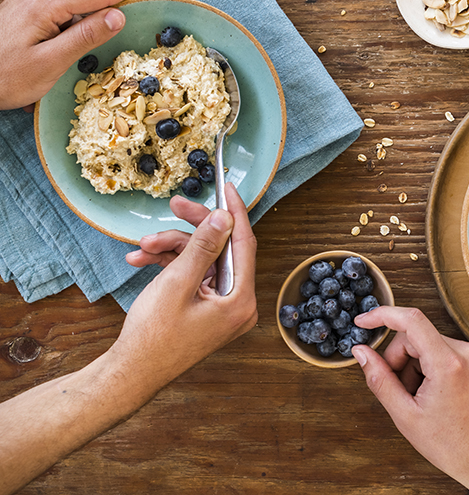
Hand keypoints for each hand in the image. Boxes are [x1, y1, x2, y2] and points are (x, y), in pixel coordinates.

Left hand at [0, 0, 147, 109]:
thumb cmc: (4, 77)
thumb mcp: (51, 62)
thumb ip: (85, 36)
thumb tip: (118, 15)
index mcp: (44, 3)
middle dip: (109, 13)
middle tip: (134, 28)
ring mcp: (28, 0)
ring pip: (73, 8)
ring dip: (88, 26)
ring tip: (95, 51)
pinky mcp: (24, 10)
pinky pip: (59, 14)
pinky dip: (72, 29)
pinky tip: (72, 48)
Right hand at [114, 183, 257, 387]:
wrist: (129, 375)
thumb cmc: (153, 337)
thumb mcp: (178, 282)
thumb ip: (203, 246)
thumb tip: (224, 218)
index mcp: (241, 299)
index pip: (244, 243)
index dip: (234, 212)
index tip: (227, 187)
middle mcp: (237, 302)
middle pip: (220, 248)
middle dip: (192, 229)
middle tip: (174, 204)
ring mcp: (221, 306)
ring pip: (202, 259)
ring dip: (172, 248)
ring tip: (142, 247)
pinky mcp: (205, 307)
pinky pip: (193, 274)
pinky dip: (169, 264)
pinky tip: (142, 259)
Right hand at [351, 307, 468, 493]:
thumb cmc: (453, 446)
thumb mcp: (406, 416)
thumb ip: (379, 379)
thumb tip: (361, 352)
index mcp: (448, 363)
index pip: (410, 320)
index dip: (381, 316)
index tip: (363, 322)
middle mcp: (464, 351)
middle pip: (414, 336)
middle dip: (397, 359)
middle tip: (398, 390)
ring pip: (424, 343)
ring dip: (412, 365)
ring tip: (419, 398)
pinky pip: (439, 350)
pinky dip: (426, 367)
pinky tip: (431, 394)